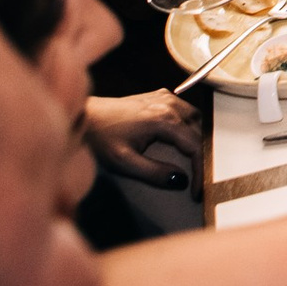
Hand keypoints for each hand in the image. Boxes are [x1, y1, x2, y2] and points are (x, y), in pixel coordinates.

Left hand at [84, 91, 202, 187]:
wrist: (85, 117)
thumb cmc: (101, 138)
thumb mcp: (124, 162)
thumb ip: (154, 173)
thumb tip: (181, 180)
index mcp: (165, 120)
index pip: (195, 146)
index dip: (200, 170)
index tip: (197, 190)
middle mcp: (170, 104)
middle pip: (199, 132)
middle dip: (201, 156)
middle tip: (197, 178)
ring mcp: (166, 97)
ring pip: (195, 119)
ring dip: (197, 139)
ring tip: (193, 162)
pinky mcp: (160, 96)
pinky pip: (185, 110)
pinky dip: (189, 126)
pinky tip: (181, 139)